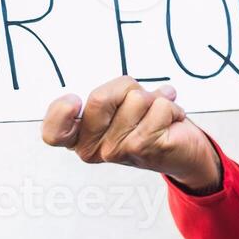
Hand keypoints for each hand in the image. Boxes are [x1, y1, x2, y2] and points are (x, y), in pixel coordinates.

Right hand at [41, 78, 222, 194]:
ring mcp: (120, 151)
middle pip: (100, 97)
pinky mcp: (147, 148)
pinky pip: (160, 107)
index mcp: (81, 138)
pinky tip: (171, 121)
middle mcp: (95, 149)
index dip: (60, 112)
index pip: (54, 133)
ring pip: (135, 99)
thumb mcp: (120, 110)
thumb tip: (118, 86)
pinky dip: (171, 107)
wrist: (185, 153)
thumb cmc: (149, 125)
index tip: (74, 100)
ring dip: (154, 99)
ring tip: (158, 113)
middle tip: (140, 99)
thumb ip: (107, 99)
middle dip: (126, 87)